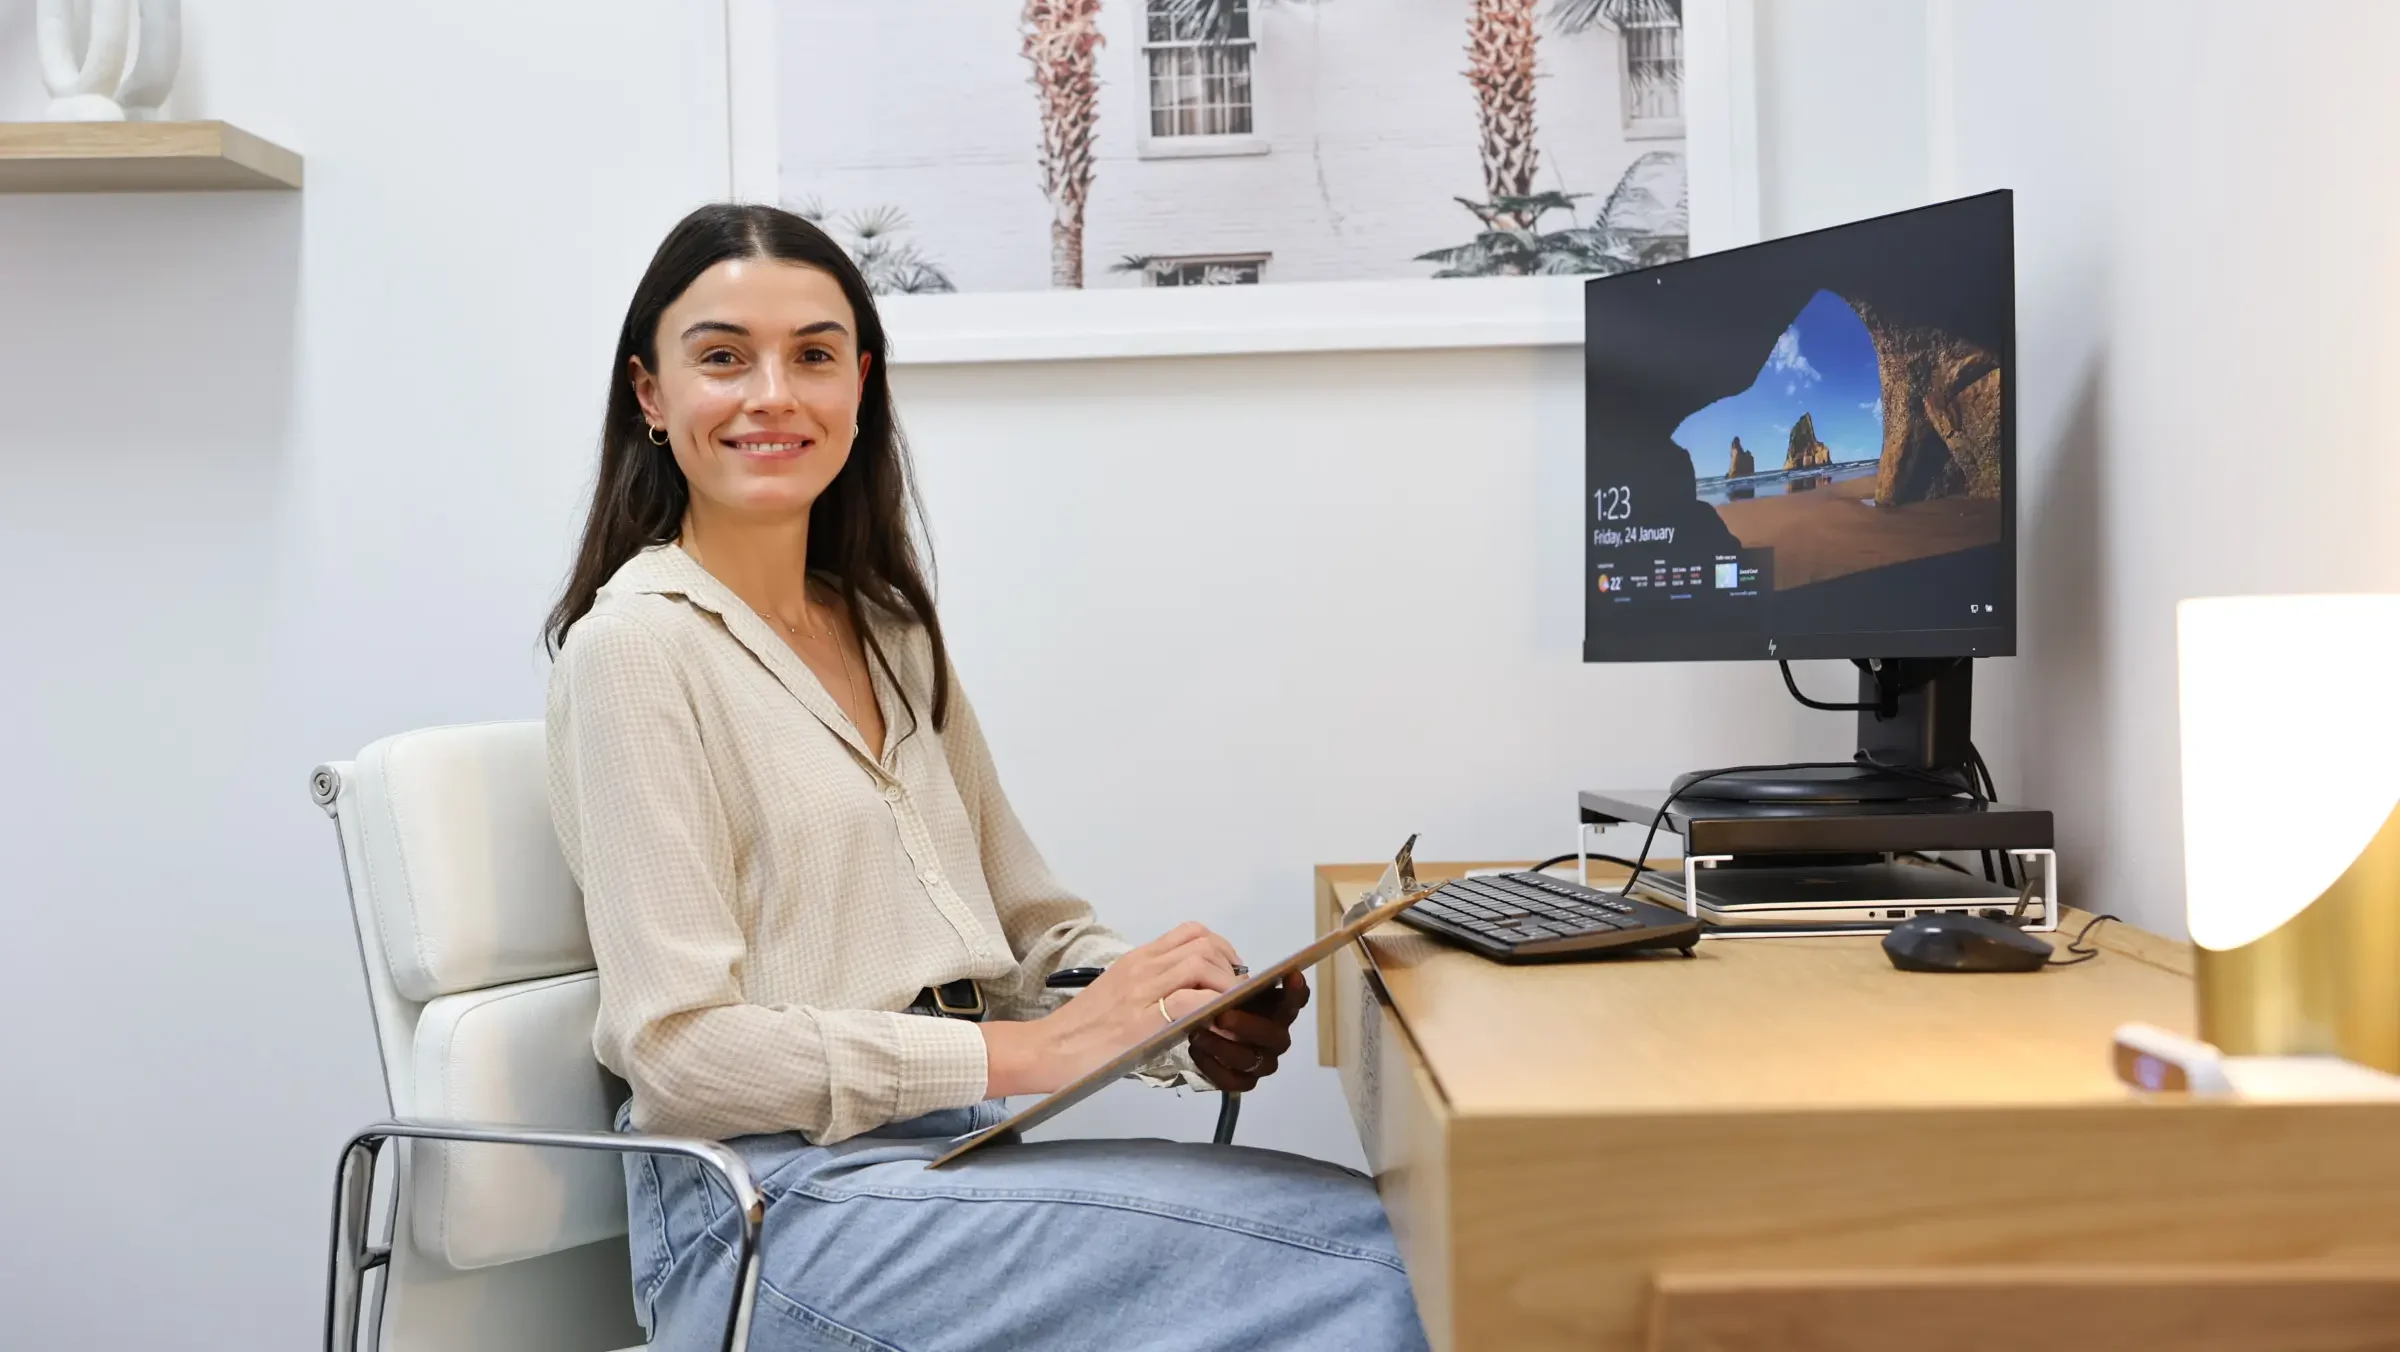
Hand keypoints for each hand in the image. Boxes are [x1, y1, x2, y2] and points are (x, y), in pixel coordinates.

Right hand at [981, 922, 1241, 1096]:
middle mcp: (1142, 966)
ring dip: (1227, 986)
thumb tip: (1188, 998)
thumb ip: (1151, 988)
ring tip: (1231, 1010)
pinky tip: (1219, 1025)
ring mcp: (1141, 990)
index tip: (1231, 974)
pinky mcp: (1141, 1019)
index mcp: (1137, 959)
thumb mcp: (1118, 995)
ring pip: (1202, 964)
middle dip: (1232, 966)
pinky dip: (1214, 1008)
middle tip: (1238, 993)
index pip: (1191, 932)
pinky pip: (1191, 1000)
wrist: (1046, 1048)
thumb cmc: (1080, 1029)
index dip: (1222, 949)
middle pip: (1204, 944)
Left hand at [1190, 968, 1308, 1093]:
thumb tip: (1233, 982)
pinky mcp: (1245, 1080)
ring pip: (1251, 1060)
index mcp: (1279, 1010)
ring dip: (1223, 1047)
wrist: (1206, 1025)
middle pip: (1274, 1036)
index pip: (1296, 1000)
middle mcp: (1277, 1037)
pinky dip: (1212, 1066)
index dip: (1296, 991)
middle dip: (1247, 1026)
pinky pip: (1233, 1081)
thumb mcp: (1229, 985)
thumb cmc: (1225, 1001)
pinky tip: (1195, 1050)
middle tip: (1221, 1017)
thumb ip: (1237, 982)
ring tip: (1197, 1033)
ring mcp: (1264, 1061)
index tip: (1291, 976)